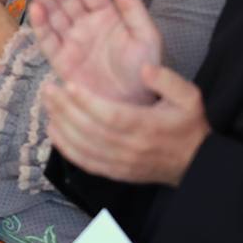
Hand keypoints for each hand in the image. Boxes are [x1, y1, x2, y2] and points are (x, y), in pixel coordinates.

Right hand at [25, 0, 160, 104]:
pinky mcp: (61, 61)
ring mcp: (72, 42)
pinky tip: (34, 8)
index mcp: (107, 16)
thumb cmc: (143, 71)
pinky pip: (48, 40)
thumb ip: (133, 8)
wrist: (133, 106)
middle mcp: (86, 25)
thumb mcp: (146, 37)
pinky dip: (40, 25)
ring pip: (54, 14)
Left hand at [41, 63, 210, 186]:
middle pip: (91, 130)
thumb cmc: (188, 125)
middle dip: (65, 109)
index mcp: (148, 126)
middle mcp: (131, 147)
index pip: (111, 115)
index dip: (87, 102)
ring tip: (47, 103)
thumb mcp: (189, 96)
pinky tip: (53, 130)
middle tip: (48, 89)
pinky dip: (66, 148)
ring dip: (61, 125)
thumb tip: (144, 69)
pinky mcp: (115, 173)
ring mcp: (122, 163)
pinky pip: (85, 162)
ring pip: (83, 147)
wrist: (195, 164)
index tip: (68, 85)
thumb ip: (167, 80)